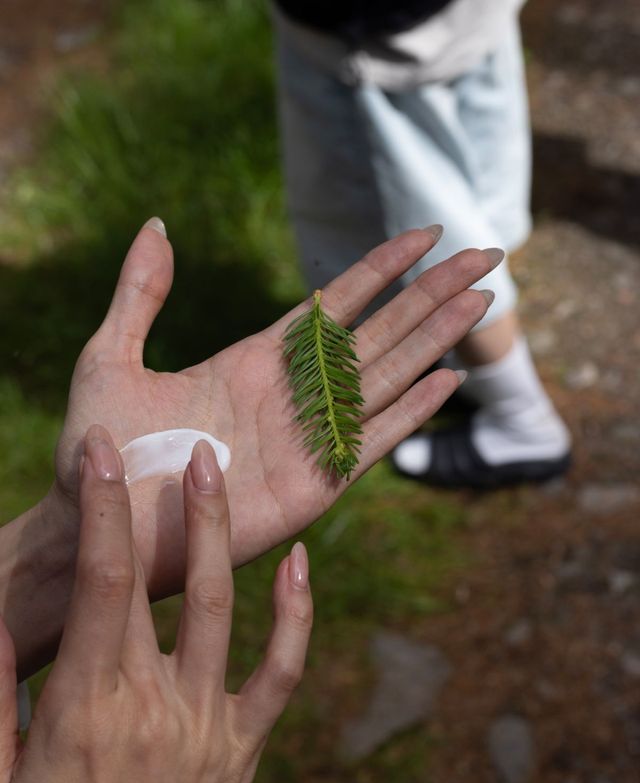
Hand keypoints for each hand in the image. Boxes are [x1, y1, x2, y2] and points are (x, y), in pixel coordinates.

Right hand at [0, 428, 311, 782]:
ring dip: (218, 534)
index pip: (99, 581)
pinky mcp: (243, 750)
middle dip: (154, 502)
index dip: (99, 508)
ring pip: (222, 607)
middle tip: (162, 442)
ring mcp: (207, 726)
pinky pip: (282, 674)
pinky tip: (300, 562)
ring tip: (213, 472)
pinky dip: (297, 616)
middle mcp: (152, 706)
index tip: (100, 453)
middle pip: (157, 580)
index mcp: (86, 708)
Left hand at [51, 220, 497, 597]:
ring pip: (387, 376)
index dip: (383, 266)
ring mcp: (309, 437)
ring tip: (480, 301)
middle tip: (486, 253)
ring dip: (435, 338)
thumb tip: (157, 224)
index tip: (425, 232)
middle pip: (379, 330)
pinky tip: (448, 379)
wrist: (103, 525)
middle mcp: (294, 393)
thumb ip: (139, 293)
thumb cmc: (100, 449)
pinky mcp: (314, 486)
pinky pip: (373, 441)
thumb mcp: (109, 357)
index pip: (336, 302)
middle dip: (432, 292)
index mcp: (255, 357)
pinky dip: (411, 411)